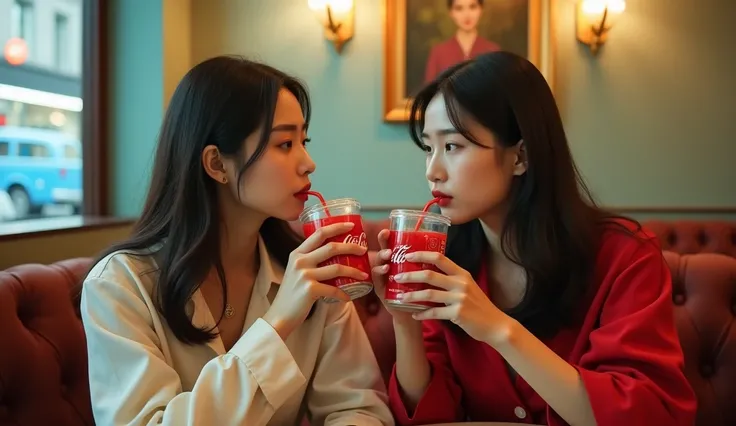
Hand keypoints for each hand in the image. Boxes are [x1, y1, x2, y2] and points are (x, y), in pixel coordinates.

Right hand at [263, 222, 368, 339]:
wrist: (280, 315)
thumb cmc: (292, 294)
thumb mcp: (296, 271)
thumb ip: (309, 261)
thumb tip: (333, 255)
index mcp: (297, 253)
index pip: (319, 233)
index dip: (337, 227)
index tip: (351, 226)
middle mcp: (300, 261)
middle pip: (331, 247)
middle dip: (351, 247)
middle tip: (364, 250)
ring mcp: (304, 275)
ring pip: (337, 268)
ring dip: (354, 271)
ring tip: (364, 275)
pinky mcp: (310, 290)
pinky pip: (334, 289)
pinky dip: (343, 294)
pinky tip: (349, 297)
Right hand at [370, 229, 416, 326]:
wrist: (413, 312)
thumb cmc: (419, 291)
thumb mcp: (422, 274)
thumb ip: (425, 262)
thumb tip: (438, 245)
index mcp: (397, 261)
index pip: (392, 245)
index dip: (388, 237)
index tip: (388, 229)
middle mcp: (388, 266)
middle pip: (382, 251)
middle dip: (382, 243)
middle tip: (386, 237)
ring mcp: (382, 277)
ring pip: (378, 263)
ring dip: (382, 257)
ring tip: (388, 255)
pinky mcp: (380, 288)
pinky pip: (376, 278)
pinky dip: (380, 272)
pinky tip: (386, 270)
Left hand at [395, 251, 513, 346]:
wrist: (495, 325)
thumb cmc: (479, 305)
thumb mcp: (468, 287)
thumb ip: (452, 279)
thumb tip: (428, 273)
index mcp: (462, 274)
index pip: (439, 258)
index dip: (421, 255)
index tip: (407, 255)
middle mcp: (460, 283)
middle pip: (430, 275)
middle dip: (410, 275)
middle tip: (397, 277)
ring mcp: (459, 298)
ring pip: (429, 294)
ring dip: (412, 296)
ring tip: (400, 298)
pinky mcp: (457, 314)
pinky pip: (434, 312)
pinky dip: (422, 314)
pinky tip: (414, 315)